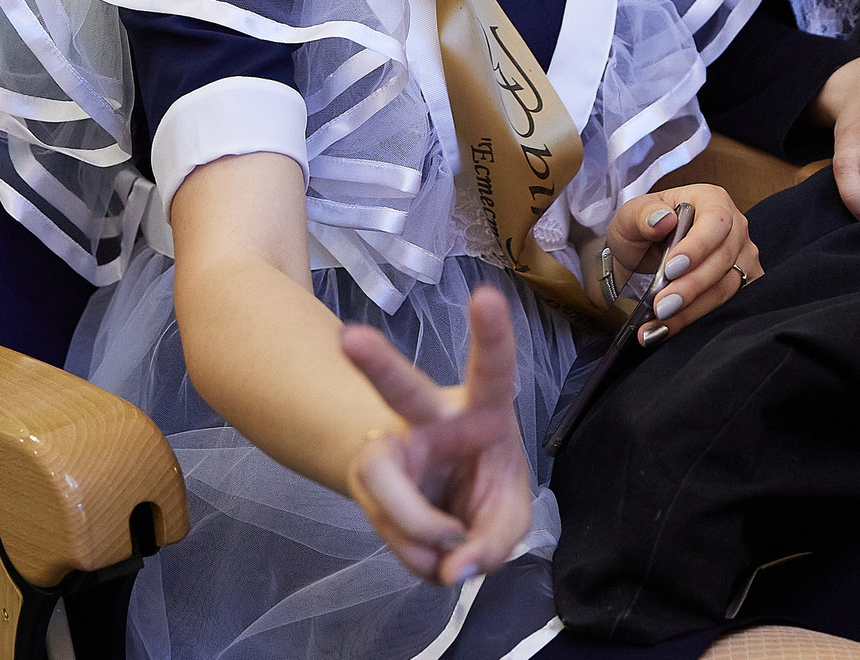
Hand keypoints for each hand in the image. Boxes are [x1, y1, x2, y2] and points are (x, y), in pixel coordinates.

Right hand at [341, 290, 537, 585]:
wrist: (442, 507)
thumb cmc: (483, 486)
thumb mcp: (508, 516)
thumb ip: (493, 541)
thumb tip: (451, 565)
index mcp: (481, 409)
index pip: (491, 368)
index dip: (492, 334)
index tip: (485, 295)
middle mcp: (429, 420)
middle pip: (401, 389)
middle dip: (377, 365)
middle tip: (351, 339)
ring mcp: (392, 452)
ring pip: (382, 478)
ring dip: (413, 523)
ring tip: (449, 545)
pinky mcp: (370, 485)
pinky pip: (391, 530)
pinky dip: (418, 555)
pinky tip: (433, 551)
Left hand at [602, 186, 757, 345]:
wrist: (641, 261)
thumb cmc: (641, 232)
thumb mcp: (630, 218)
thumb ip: (642, 215)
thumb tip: (662, 219)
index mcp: (711, 200)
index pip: (716, 221)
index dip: (698, 246)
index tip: (671, 268)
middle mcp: (735, 228)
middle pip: (723, 259)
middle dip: (691, 287)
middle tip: (661, 306)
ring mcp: (743, 258)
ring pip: (727, 288)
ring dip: (691, 310)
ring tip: (658, 324)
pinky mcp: (742, 286)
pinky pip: (728, 308)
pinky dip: (696, 322)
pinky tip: (667, 331)